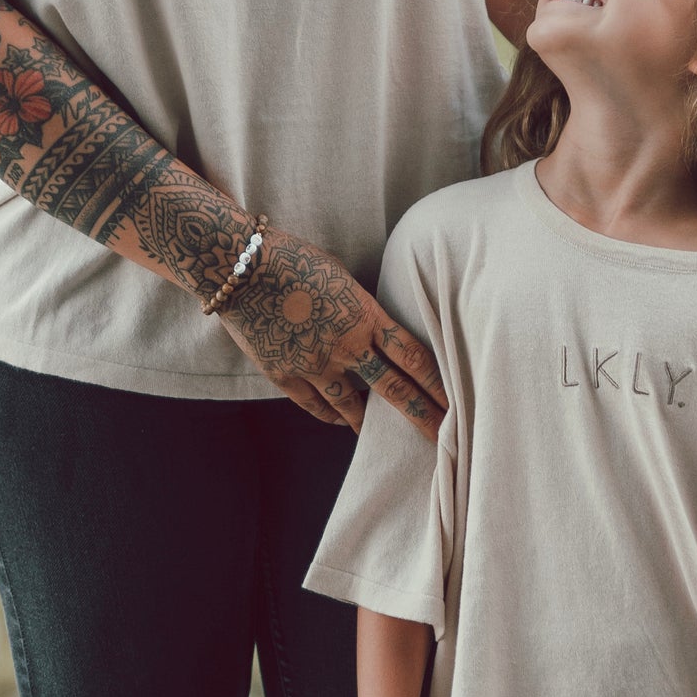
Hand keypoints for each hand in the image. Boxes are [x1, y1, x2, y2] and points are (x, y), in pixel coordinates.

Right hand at [217, 223, 447, 439]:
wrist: (240, 267)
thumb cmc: (291, 258)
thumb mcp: (339, 274)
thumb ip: (359, 305)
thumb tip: (371, 324)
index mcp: (365, 316)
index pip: (414, 356)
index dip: (438, 382)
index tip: (456, 400)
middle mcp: (346, 346)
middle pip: (395, 390)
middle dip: (422, 415)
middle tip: (444, 438)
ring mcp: (314, 365)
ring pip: (353, 407)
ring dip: (372, 423)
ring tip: (388, 438)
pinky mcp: (285, 375)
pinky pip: (316, 406)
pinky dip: (333, 416)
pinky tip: (343, 421)